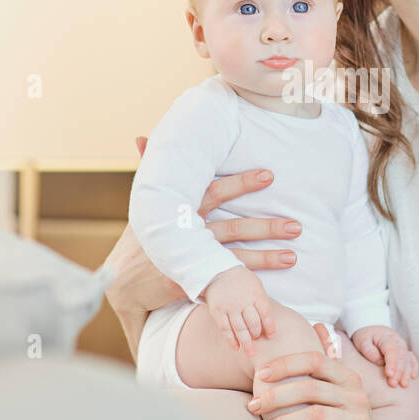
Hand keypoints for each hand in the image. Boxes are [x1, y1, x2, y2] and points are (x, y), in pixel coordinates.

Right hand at [102, 136, 302, 354]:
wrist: (123, 283)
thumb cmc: (139, 237)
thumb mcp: (142, 202)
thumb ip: (147, 167)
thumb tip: (141, 136)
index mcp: (181, 212)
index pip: (215, 193)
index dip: (241, 184)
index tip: (270, 175)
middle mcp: (189, 236)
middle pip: (233, 229)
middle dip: (265, 226)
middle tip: (296, 224)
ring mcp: (191, 262)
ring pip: (234, 258)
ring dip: (265, 255)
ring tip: (293, 256)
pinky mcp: (191, 283)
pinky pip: (224, 281)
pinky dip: (250, 278)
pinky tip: (270, 280)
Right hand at [201, 265, 276, 356]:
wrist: (218, 271)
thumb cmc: (242, 281)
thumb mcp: (257, 284)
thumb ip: (263, 301)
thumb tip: (270, 323)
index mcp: (256, 293)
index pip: (266, 313)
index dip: (270, 326)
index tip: (272, 336)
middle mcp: (243, 300)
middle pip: (253, 323)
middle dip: (257, 335)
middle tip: (258, 343)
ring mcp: (229, 306)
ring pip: (240, 328)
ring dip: (246, 342)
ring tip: (250, 353)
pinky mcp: (217, 310)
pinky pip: (225, 329)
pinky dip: (231, 340)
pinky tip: (236, 347)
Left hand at [247, 322, 375, 419]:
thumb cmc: (344, 412)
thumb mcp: (340, 386)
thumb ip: (326, 363)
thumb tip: (317, 325)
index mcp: (347, 376)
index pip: (315, 360)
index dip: (286, 364)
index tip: (260, 374)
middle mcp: (356, 394)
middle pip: (311, 389)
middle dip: (276, 397)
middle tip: (253, 406)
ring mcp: (359, 419)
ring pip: (316, 416)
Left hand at [351, 325, 418, 388]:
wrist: (371, 330)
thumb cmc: (365, 337)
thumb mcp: (362, 341)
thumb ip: (369, 350)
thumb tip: (380, 361)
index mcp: (386, 338)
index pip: (392, 350)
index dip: (392, 362)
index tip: (389, 374)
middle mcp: (397, 341)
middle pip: (401, 356)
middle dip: (399, 371)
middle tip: (393, 384)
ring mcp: (402, 346)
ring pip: (408, 358)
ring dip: (406, 372)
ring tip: (403, 384)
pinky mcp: (404, 352)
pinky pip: (412, 359)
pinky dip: (413, 367)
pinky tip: (412, 377)